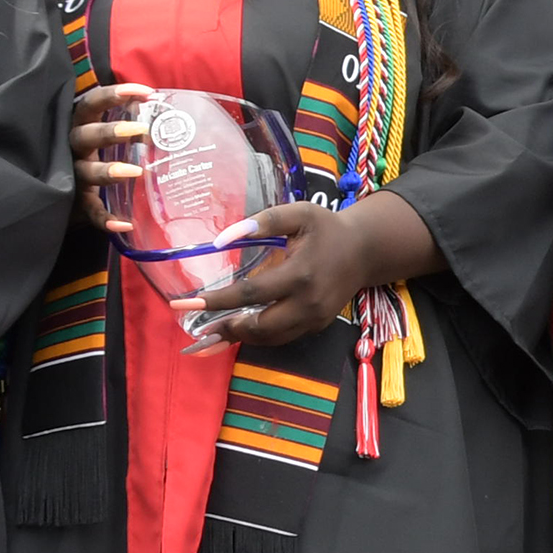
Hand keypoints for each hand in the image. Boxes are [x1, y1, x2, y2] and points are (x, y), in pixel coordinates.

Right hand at [73, 81, 148, 234]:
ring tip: (135, 172)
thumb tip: (174, 116)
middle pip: (85, 135)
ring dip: (108, 171)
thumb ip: (132, 127)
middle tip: (142, 130)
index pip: (93, 104)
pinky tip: (124, 224)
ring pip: (85, 172)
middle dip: (111, 131)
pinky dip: (105, 218)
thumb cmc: (98, 157)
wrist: (70, 198)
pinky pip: (90, 211)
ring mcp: (73, 176)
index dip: (114, 95)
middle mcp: (73, 148)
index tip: (145, 92)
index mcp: (82, 126)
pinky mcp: (76, 204)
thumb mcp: (109, 138)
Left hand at [187, 191, 438, 348]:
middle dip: (225, 328)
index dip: (217, 300)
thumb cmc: (326, 227)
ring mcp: (314, 319)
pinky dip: (258, 337)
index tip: (187, 302)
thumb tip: (222, 239)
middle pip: (259, 326)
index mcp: (300, 274)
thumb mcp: (298, 213)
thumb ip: (262, 221)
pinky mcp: (317, 325)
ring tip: (210, 335)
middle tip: (196, 327)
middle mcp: (308, 303)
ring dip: (238, 338)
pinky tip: (237, 331)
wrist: (364, 250)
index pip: (250, 293)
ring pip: (270, 339)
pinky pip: (282, 337)